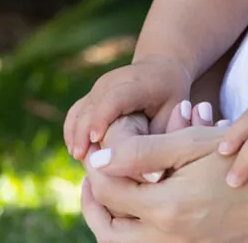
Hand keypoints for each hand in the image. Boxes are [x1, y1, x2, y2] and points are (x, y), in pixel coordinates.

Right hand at [66, 55, 191, 160]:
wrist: (162, 68)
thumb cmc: (171, 95)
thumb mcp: (175, 113)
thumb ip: (161, 141)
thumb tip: (152, 178)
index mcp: (137, 83)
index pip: (114, 99)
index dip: (102, 118)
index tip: (93, 141)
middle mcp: (113, 81)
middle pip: (91, 108)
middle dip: (84, 135)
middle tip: (85, 164)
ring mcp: (99, 86)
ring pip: (79, 112)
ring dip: (76, 136)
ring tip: (81, 160)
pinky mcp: (91, 95)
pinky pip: (75, 114)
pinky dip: (73, 132)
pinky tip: (78, 152)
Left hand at [82, 129, 247, 242]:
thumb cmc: (247, 159)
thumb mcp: (197, 145)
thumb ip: (145, 151)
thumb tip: (98, 158)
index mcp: (167, 208)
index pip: (109, 191)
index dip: (97, 166)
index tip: (99, 147)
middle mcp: (168, 237)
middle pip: (107, 230)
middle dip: (93, 203)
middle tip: (92, 176)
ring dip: (111, 217)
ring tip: (112, 188)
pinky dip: (134, 226)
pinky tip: (143, 199)